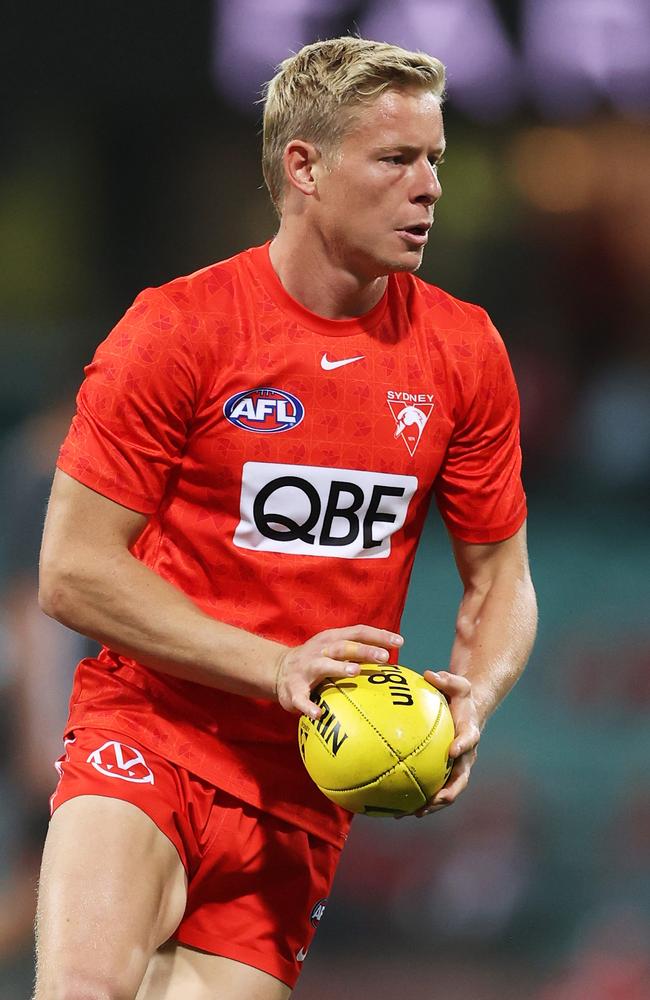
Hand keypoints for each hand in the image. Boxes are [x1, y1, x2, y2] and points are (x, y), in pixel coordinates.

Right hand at [274, 625, 403, 717]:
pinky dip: (309, 706)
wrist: (278, 670)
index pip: (358, 632)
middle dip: (364, 650)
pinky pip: (301, 699)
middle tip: (384, 658)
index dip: (378, 635)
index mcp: (331, 639)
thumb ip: (357, 649)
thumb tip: (389, 655)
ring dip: (339, 668)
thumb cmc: (317, 659)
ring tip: (355, 672)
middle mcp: (319, 651)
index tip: (400, 642)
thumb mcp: (334, 648)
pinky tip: (319, 715)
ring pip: (323, 666)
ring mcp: (305, 669)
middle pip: (343, 647)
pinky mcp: (293, 689)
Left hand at [414, 669, 480, 817]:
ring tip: (410, 813)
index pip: (469, 740)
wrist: (470, 711)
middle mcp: (466, 755)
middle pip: (461, 779)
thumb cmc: (461, 696)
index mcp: (470, 732)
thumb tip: (430, 673)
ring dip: (431, 805)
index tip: (452, 751)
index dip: (462, 746)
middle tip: (434, 799)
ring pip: (447, 791)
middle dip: (448, 792)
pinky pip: (433, 787)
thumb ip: (447, 679)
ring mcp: (457, 767)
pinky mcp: (445, 771)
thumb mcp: (458, 684)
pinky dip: (419, 799)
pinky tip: (397, 807)